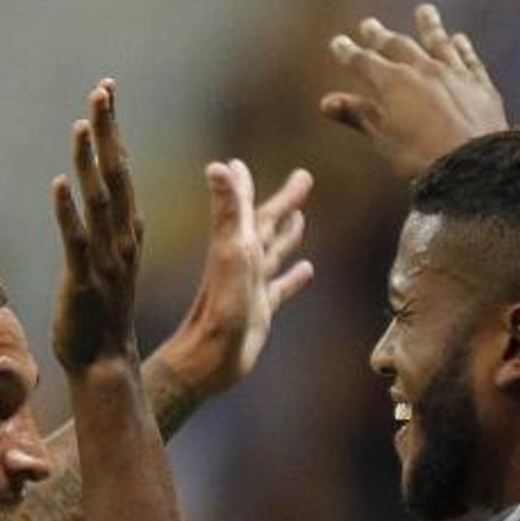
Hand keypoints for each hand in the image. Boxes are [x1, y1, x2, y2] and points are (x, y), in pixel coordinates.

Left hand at [51, 79, 142, 373]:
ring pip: (100, 202)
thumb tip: (91, 194)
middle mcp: (123, 239)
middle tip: (101, 90)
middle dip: (109, 131)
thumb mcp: (106, 262)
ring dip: (90, 163)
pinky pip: (76, 242)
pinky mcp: (84, 282)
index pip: (121, 169)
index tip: (106, 92)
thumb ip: (101, 227)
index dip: (113, 130)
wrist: (104, 364)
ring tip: (81, 125)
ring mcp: (106, 261)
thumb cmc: (100, 314)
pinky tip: (58, 184)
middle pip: (117, 175)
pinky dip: (68, 213)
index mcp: (128, 231)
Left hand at [160, 161, 314, 396]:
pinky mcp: (261, 311)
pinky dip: (294, 278)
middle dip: (284, 202)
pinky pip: (282, 288)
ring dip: (288, 235)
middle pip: (267, 225)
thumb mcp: (229, 251)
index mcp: (237, 244)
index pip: (244, 207)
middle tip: (304, 177)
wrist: (212, 357)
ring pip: (275, 253)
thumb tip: (220, 165)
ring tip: (302, 217)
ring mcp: (253, 286)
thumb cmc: (221, 306)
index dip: (243, 186)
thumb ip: (229, 209)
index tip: (238, 163)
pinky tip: (307, 270)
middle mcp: (244, 262)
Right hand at [321, 4, 507, 179]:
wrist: (472, 164)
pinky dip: (462, 46)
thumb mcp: (383, 139)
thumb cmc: (420, 157)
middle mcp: (423, 69)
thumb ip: (357, 116)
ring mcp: (453, 73)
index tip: (338, 42)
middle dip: (381, 35)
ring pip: (438, 42)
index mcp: (393, 83)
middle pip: (398, 45)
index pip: (364, 62)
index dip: (349, 52)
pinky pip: (468, 58)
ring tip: (423, 10)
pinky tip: (459, 38)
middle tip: (369, 24)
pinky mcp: (479, 83)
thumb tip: (326, 102)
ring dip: (428, 26)